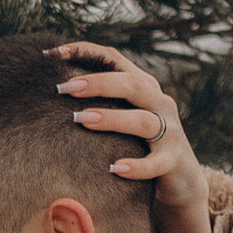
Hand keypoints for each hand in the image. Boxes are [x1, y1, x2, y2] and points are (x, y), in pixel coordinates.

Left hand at [49, 41, 212, 232]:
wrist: (181, 180)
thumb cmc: (139, 145)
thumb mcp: (121, 117)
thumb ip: (98, 100)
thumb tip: (51, 87)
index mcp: (143, 86)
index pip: (114, 59)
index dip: (85, 52)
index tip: (51, 54)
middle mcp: (159, 103)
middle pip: (131, 84)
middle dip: (97, 83)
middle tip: (64, 88)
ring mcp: (170, 132)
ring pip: (143, 120)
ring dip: (111, 118)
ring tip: (81, 120)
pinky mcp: (174, 160)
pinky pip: (156, 162)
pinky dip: (137, 165)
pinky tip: (114, 168)